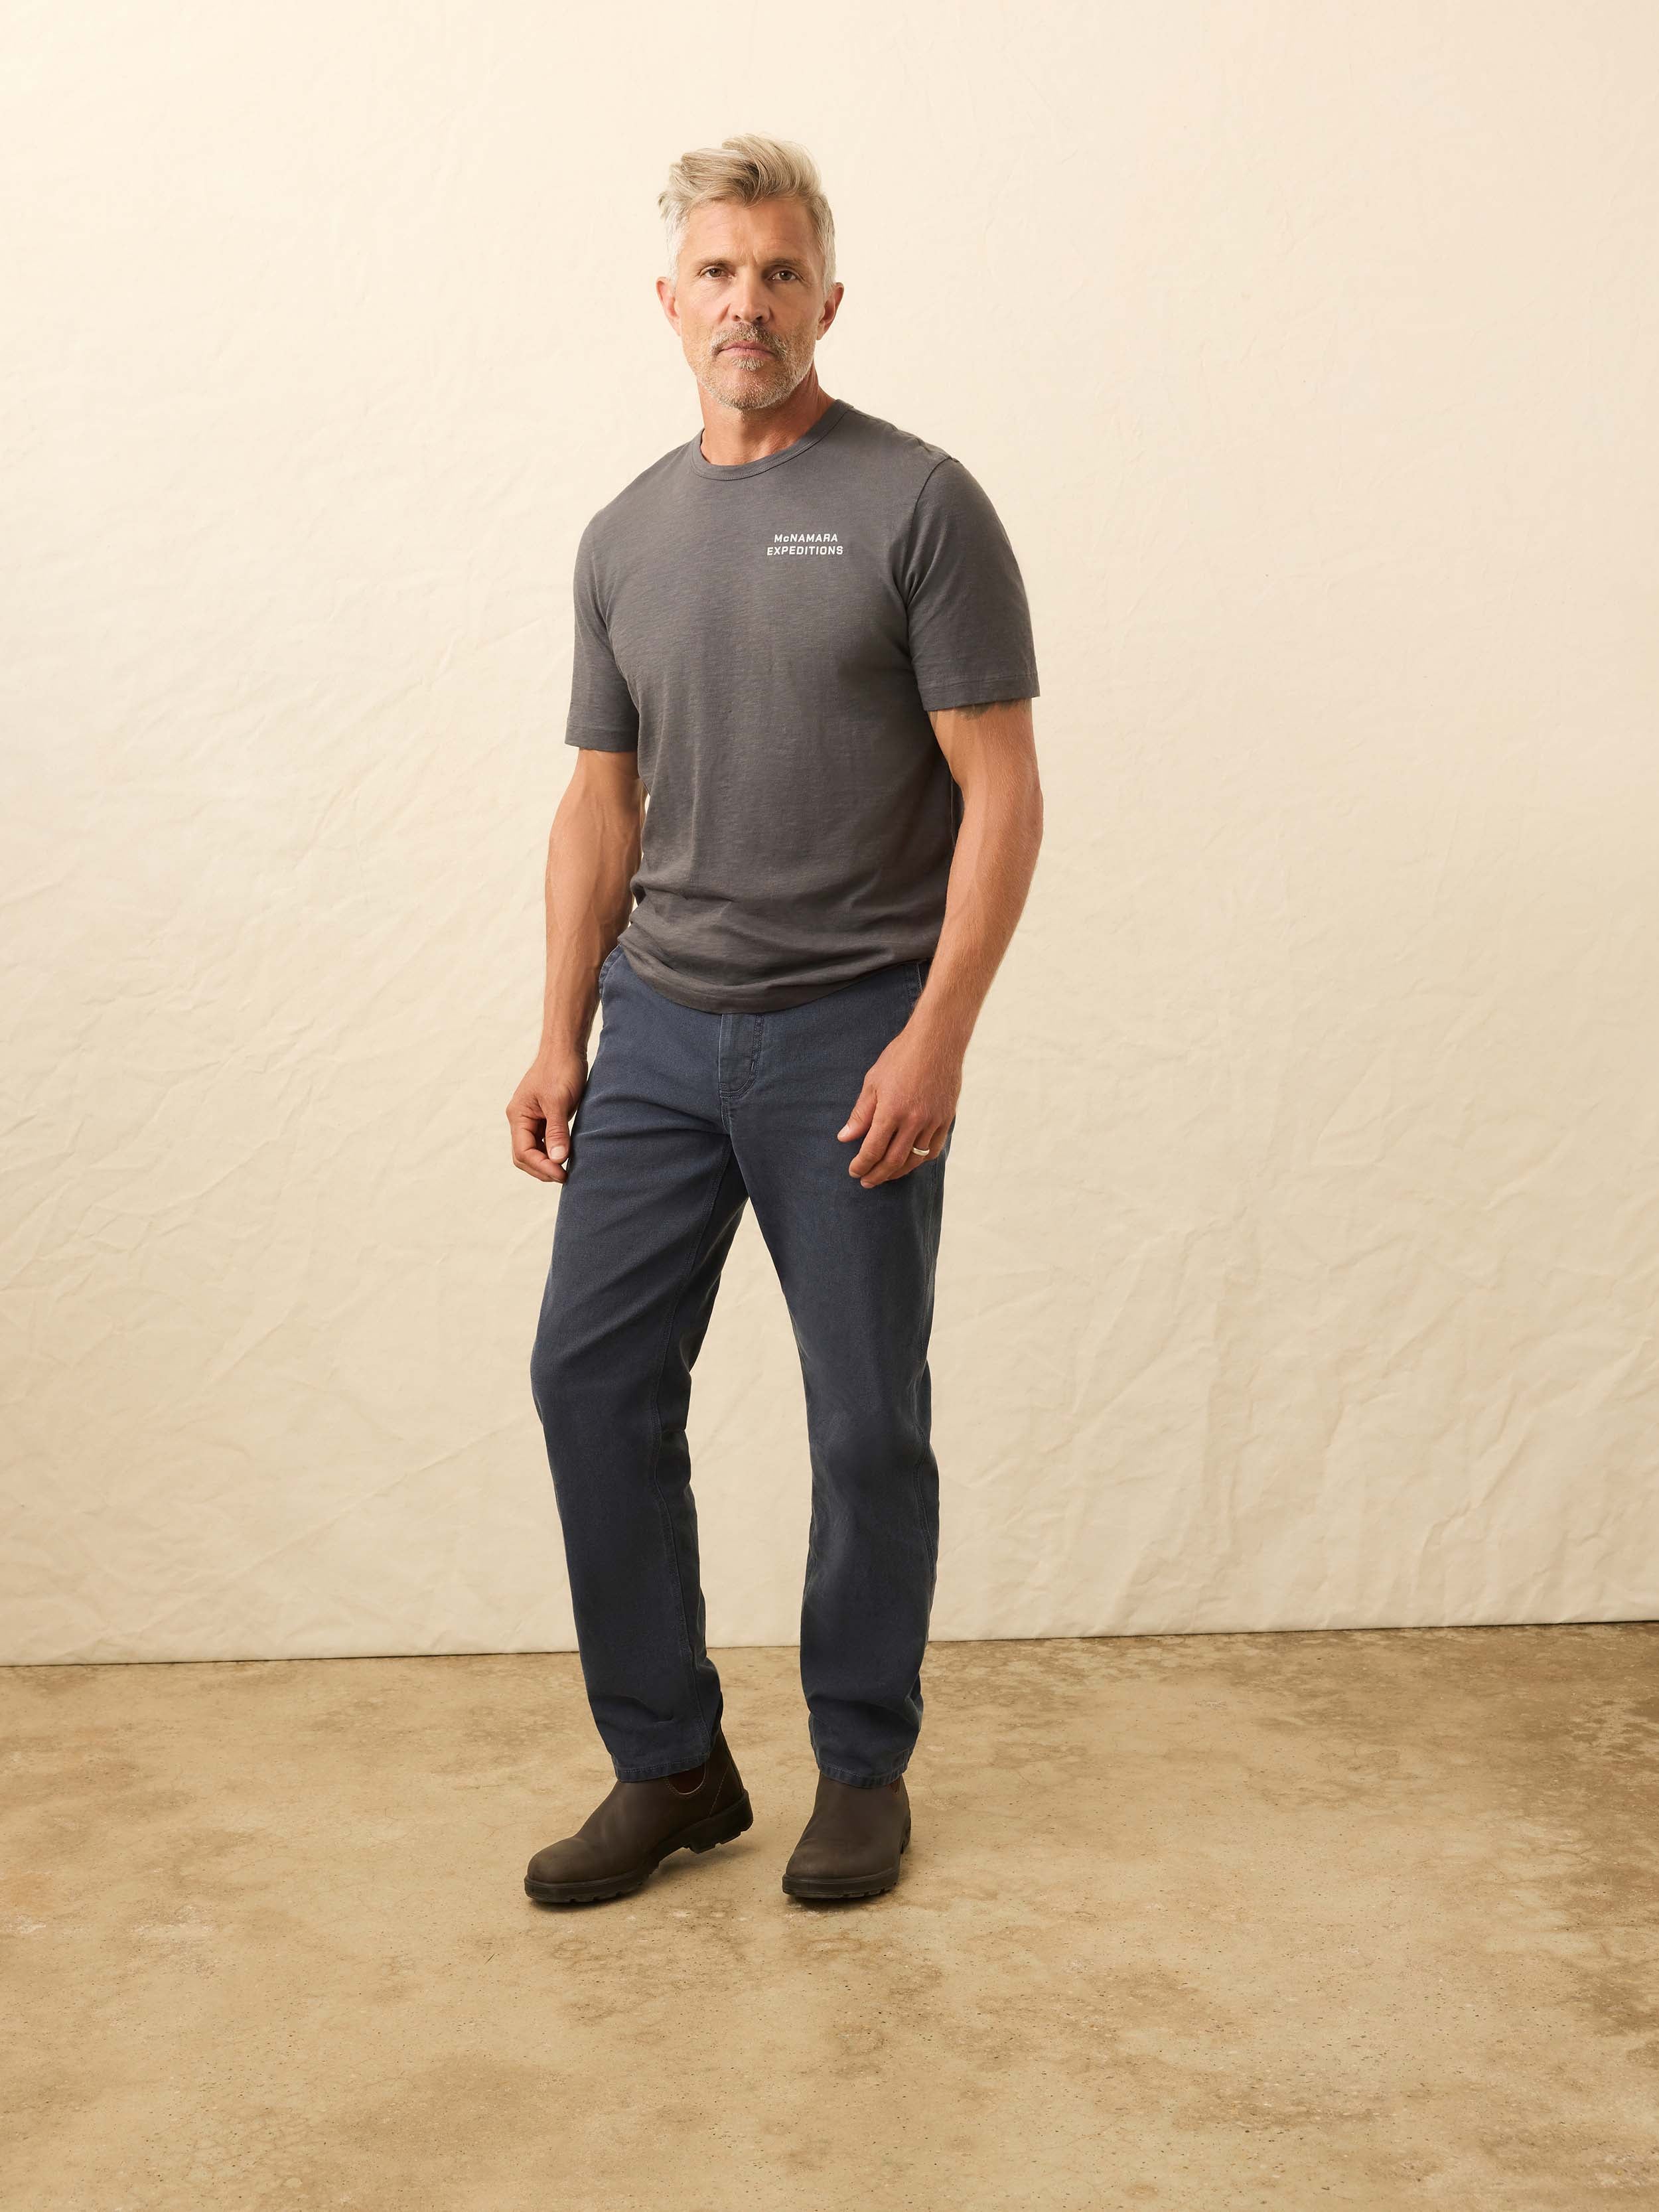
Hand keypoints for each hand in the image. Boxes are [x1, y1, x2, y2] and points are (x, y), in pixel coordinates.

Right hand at [506, 1049, 587, 1183]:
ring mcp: (532, 1119)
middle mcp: (521, 1119)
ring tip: (566, 1170)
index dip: (541, 1167)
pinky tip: (565, 1157)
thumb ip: (557, 1130)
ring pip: (534, 1151)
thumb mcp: (559, 1101)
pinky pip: (544, 1142)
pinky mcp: (544, 1118)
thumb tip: (557, 1159)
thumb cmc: (560, 1069)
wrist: (566, 1049)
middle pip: (524, 1156)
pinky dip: (552, 1152)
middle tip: (564, 1176)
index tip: (562, 1174)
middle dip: (542, 1169)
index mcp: (518, 1115)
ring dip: (547, 1163)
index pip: (523, 1151)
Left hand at [838, 1019, 960, 1186]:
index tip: (853, 1171)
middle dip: (877, 1175)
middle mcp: (914, 1121)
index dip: (861, 1165)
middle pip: (893, 1161)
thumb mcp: (873, 1082)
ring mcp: (933, 1121)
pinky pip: (933, 1149)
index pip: (873, 1150)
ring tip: (885, 1175)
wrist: (937, 1040)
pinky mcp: (946, 1119)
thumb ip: (860, 1114)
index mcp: (891, 1111)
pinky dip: (920, 1160)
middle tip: (866, 1181)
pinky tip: (910, 1161)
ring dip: (898, 1171)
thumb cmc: (901, 1056)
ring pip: (914, 1159)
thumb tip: (845, 1138)